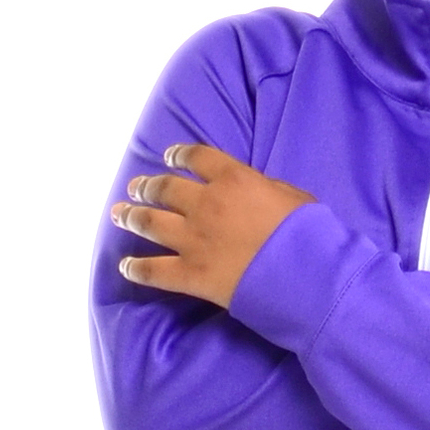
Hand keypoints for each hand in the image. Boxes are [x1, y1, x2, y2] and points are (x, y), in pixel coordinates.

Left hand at [111, 144, 315, 307]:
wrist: (303, 274)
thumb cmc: (308, 234)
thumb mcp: (294, 196)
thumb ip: (266, 188)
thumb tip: (255, 188)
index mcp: (233, 179)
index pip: (197, 158)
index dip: (179, 155)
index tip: (169, 157)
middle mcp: (205, 204)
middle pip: (165, 189)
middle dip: (146, 186)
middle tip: (135, 187)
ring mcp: (193, 240)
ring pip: (150, 223)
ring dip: (131, 216)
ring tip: (120, 213)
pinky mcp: (189, 274)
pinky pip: (153, 270)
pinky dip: (135, 268)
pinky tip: (125, 265)